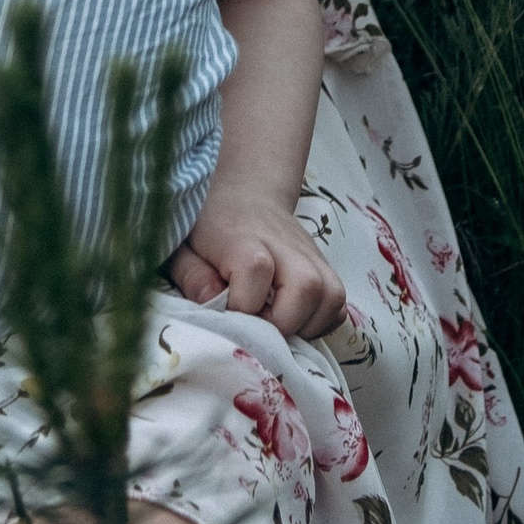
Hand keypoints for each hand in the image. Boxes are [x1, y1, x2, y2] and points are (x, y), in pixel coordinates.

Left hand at [167, 191, 346, 337]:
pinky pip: (338, 308)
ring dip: (304, 326)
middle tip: (256, 324)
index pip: (255, 272)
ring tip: (274, 323)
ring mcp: (312, 258)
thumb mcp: (186, 248)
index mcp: (246, 239)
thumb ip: (194, 277)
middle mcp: (287, 247)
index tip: (225, 310)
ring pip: (330, 300)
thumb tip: (213, 303)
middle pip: (305, 289)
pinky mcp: (326, 270)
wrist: (246, 198)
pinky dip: (320, 323)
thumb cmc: (212, 229)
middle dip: (280, 323)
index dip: (239, 306)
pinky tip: (293, 320)